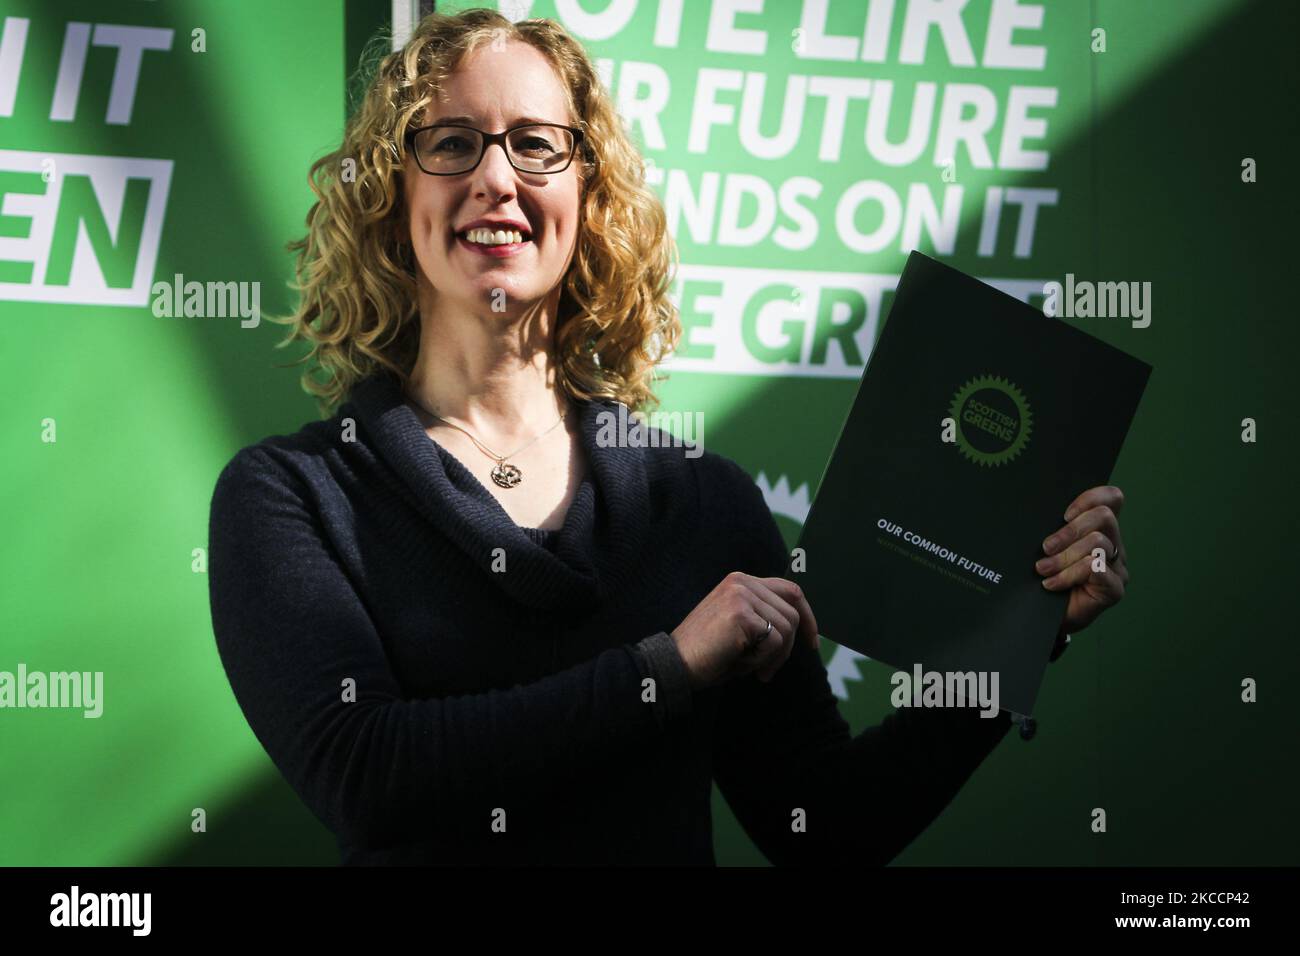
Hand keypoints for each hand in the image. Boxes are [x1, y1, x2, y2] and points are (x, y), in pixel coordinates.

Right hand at [670, 572, 818, 690]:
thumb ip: (764, 617)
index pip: (790, 589)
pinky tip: (742, 664)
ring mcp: (741, 595)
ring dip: (774, 656)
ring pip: (786, 627)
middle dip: (788, 647)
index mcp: (740, 581)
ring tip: (752, 668)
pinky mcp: (741, 613)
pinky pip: (774, 641)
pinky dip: (763, 660)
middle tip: (769, 670)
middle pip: (792, 610)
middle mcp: (741, 581)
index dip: (808, 616)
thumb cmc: (707, 653)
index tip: (811, 642)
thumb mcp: (740, 628)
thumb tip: (801, 627)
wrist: (675, 664)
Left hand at [1034, 485, 1128, 633]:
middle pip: (1104, 516)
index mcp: (1099, 530)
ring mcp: (1117, 567)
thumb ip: (1051, 528)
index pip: (1112, 498)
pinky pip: (1095, 568)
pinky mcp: (1114, 588)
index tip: (1064, 514)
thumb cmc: (1044, 577)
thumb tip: (1036, 510)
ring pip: (1097, 542)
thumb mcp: (1047, 548)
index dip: (1091, 497)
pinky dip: (1068, 575)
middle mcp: (1114, 545)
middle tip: (1046, 547)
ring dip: (1064, 556)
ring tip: (1043, 569)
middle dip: (1070, 530)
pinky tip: (1051, 584)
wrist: (1043, 617)